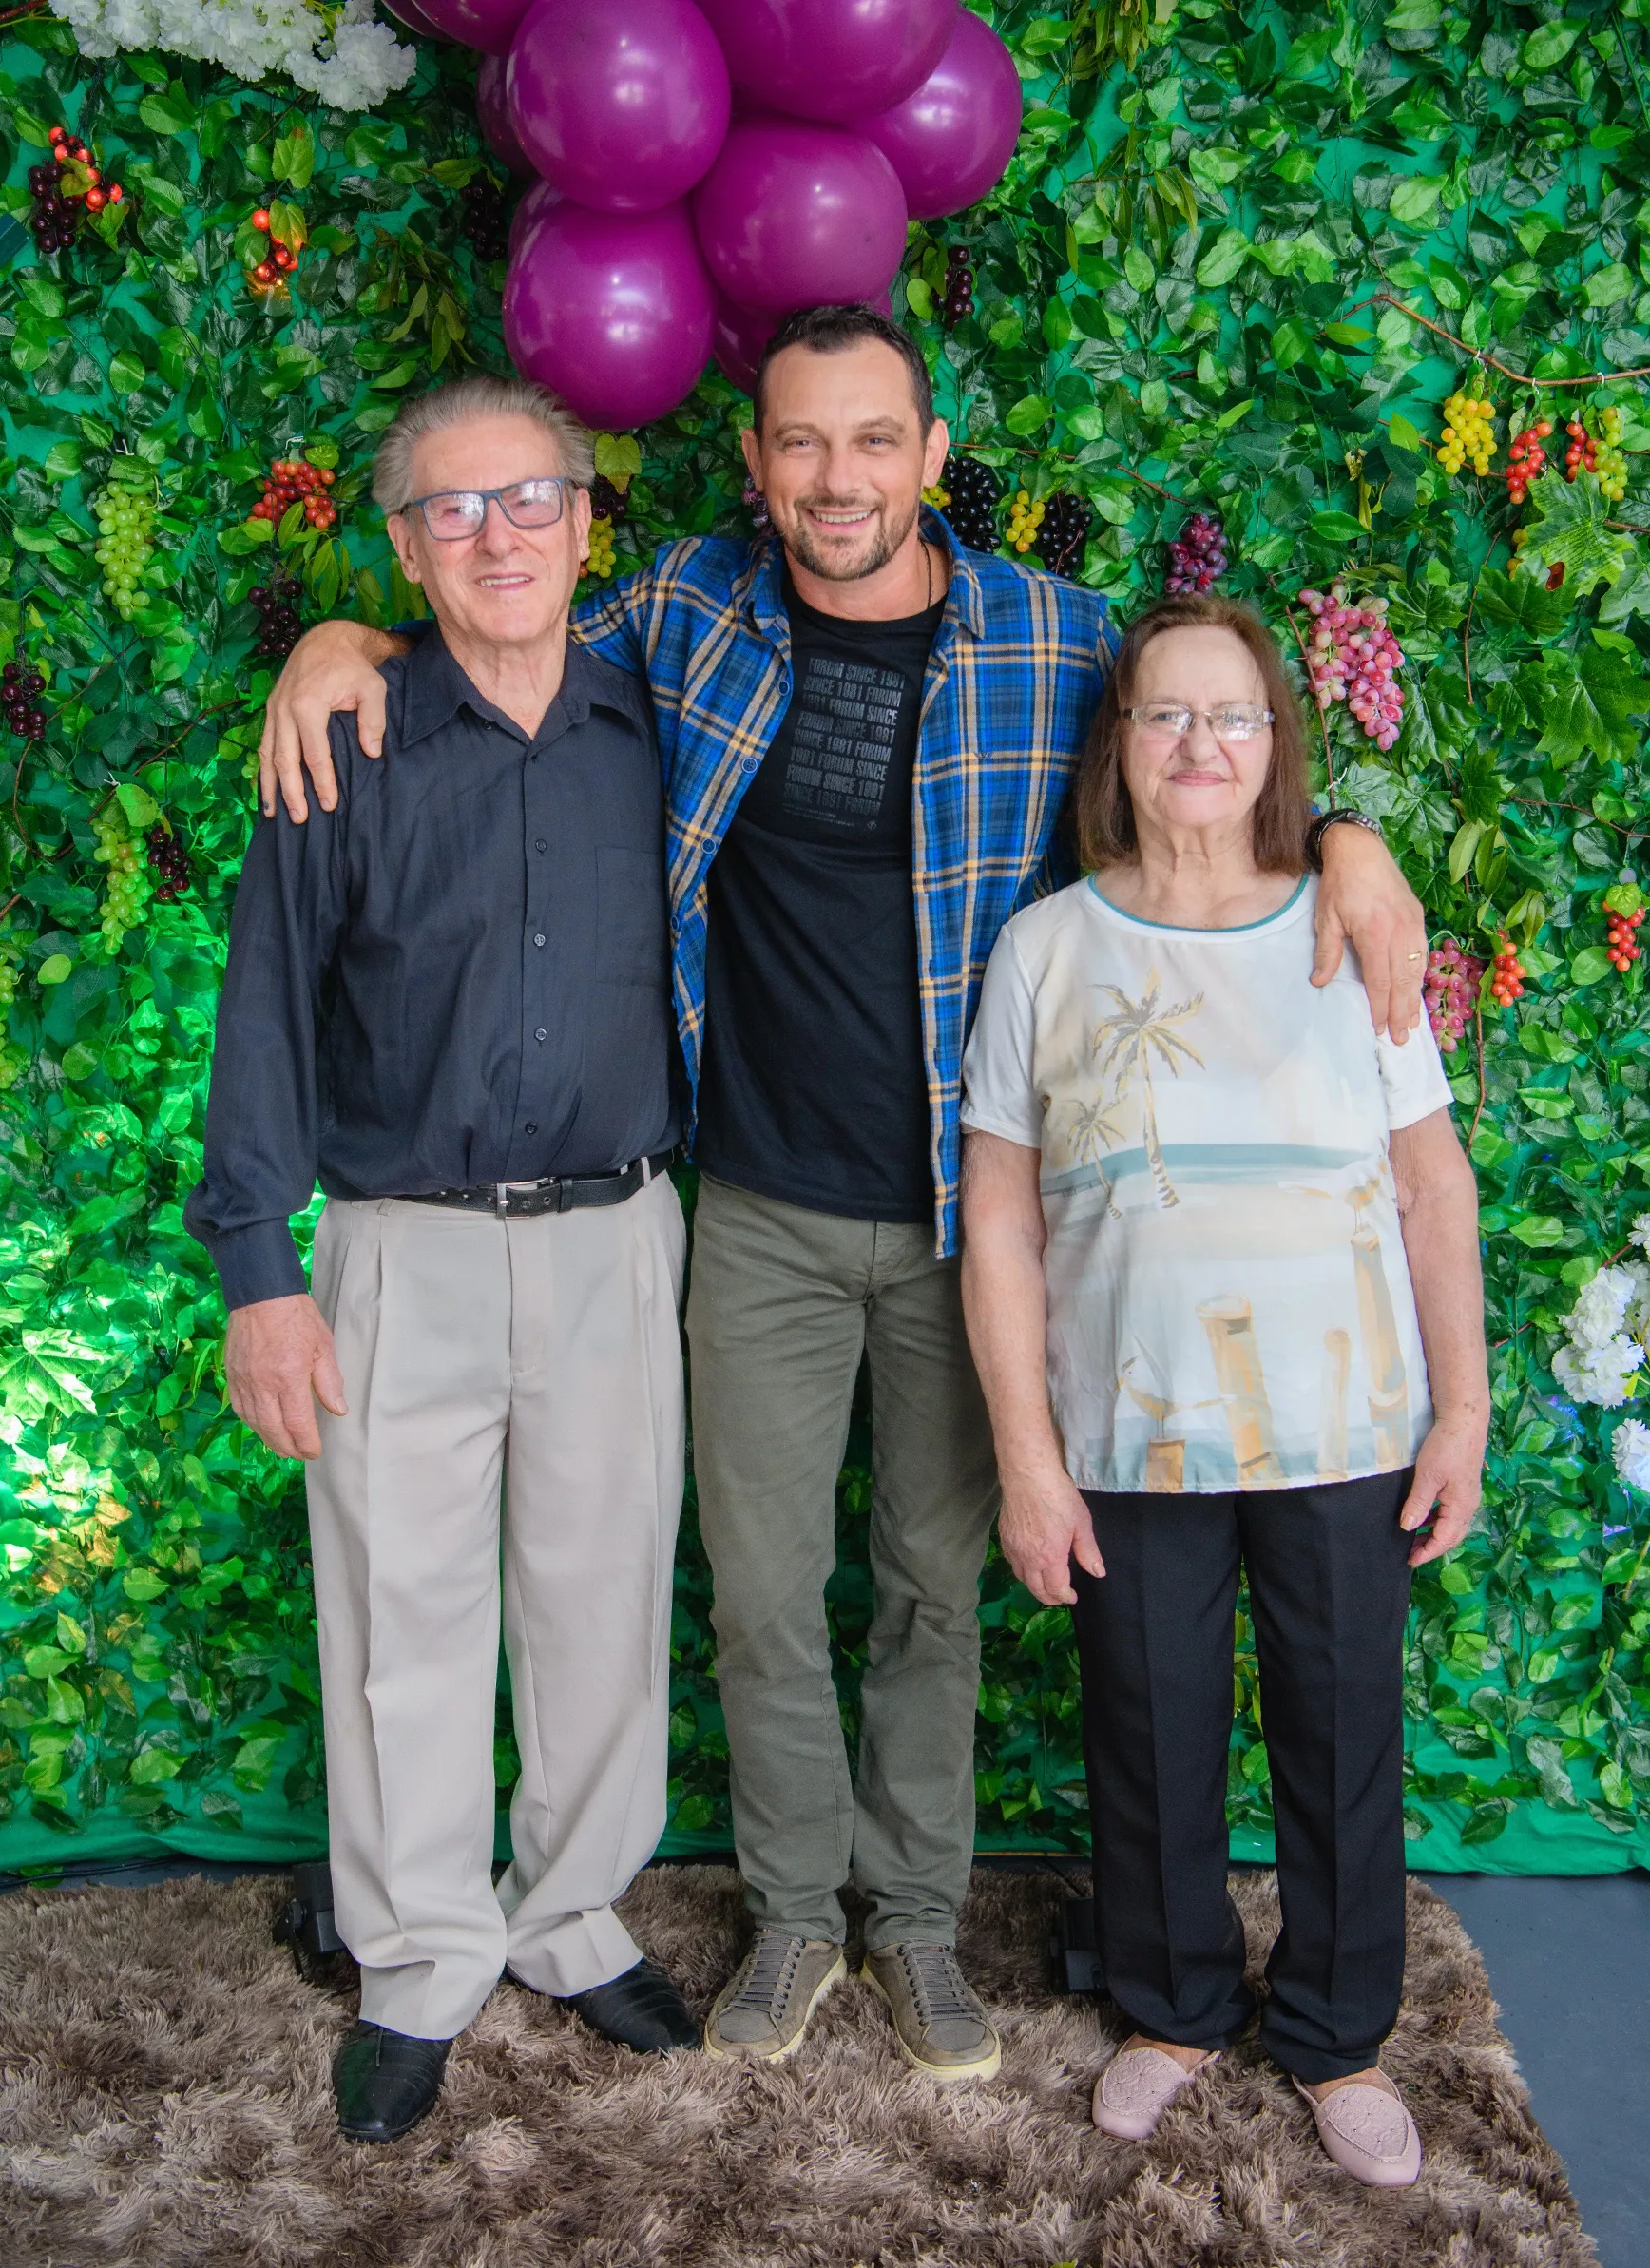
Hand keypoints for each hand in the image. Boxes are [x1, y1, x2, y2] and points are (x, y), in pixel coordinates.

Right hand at [225, 1293, 347, 1459]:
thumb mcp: (323, 1345)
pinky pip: (240, 1408)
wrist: (260, 1294)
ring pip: (254, 1422)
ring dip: (269, 1439)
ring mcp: (243, 1381)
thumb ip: (329, 1381)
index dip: (306, 1443)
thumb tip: (337, 1410)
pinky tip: (262, 1426)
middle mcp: (262, 1384)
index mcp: (289, 1377)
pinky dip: (252, 1423)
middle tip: (301, 1455)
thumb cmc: (297, 1316)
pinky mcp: (231, 1376)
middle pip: (273, 1429)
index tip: (315, 1452)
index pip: (297, 1423)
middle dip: (289, 1448)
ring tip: (283, 1447)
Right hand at [257, 621, 404, 823]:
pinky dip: (263, 768)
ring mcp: (274, 708)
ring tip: (274, 813)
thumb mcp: (373, 688)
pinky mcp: (271, 708)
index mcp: (308, 705)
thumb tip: (371, 753)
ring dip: (271, 785)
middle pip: (285, 760)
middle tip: (300, 819)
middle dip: (291, 792)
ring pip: (268, 754)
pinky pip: (263, 743)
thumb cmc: (353, 665)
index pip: (314, 755)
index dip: (322, 782)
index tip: (329, 805)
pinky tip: (266, 788)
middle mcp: (284, 709)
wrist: (328, 638)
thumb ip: (373, 720)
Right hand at [998, 1465, 1104, 1605]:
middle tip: (1060, 1597)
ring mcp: (1013, 1549)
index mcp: (1050, 1558)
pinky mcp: (1003, 1537)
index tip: (1073, 1596)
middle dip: (1049, 1597)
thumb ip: (1088, 1551)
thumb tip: (1098, 1573)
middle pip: (1036, 1589)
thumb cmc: (1059, 1497)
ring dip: (1034, 1585)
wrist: (1028, 1476)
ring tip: (1045, 1582)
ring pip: (1021, 1578)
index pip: (1056, 1589)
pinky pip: (1011, 1563)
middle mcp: (1029, 1559)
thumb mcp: (1081, 1523)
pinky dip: (1021, 1570)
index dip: (1065, 1597)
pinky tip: (1029, 1563)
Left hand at [1311, 822, 1427, 1043]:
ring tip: (1413, 1022)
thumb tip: (1320, 982)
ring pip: (1417, 970)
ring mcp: (1413, 924)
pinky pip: (1422, 954)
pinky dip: (1420, 976)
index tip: (1379, 1029)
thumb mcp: (1326, 919)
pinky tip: (1416, 990)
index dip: (1381, 1008)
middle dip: (1403, 1013)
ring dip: (1415, 998)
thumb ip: (1327, 953)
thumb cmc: (1340, 884)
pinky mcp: (1418, 918)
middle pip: (1404, 982)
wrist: (1361, 850)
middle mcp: (1400, 932)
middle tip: (1401, 1039)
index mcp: (1376, 934)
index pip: (1381, 982)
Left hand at [1399, 1412, 1486, 1566]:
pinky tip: (1423, 1516)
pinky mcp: (1463, 1485)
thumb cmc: (1446, 1447)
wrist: (1464, 1419)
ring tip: (1413, 1538)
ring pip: (1451, 1524)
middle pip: (1451, 1536)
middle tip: (1409, 1553)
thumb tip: (1407, 1528)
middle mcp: (1468, 1505)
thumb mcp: (1428, 1476)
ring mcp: (1467, 1495)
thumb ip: (1418, 1504)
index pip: (1444, 1540)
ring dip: (1433, 1533)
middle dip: (1431, 1547)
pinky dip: (1437, 1519)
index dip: (1427, 1553)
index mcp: (1462, 1507)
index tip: (1410, 1561)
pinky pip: (1451, 1511)